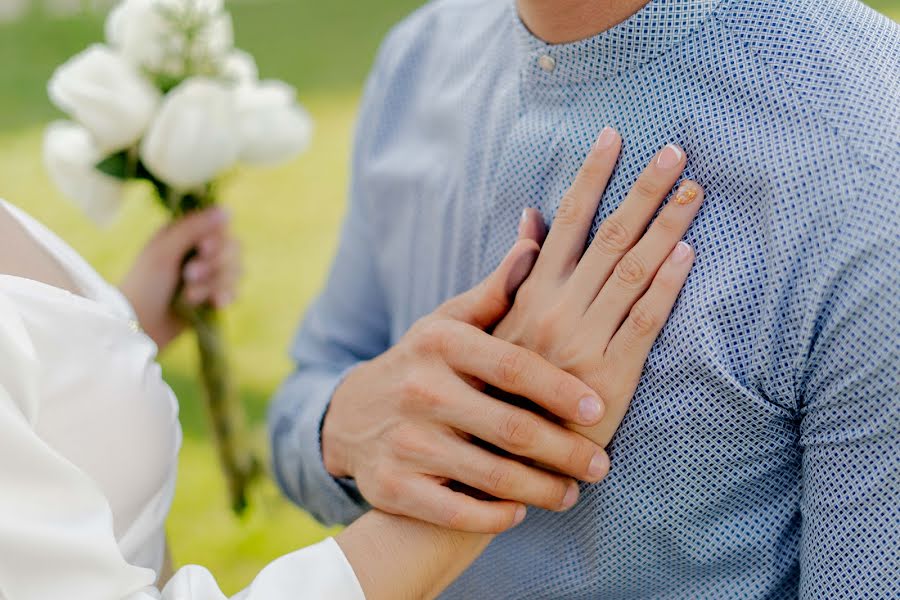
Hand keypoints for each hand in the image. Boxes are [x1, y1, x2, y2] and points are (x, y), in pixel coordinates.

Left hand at [120, 207, 240, 349]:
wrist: (139, 324)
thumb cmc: (144, 283)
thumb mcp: (164, 251)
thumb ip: (193, 228)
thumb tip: (227, 210)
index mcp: (185, 234)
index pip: (221, 227)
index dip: (217, 239)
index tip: (203, 248)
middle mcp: (200, 251)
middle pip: (233, 249)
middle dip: (215, 265)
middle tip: (189, 275)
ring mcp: (209, 275)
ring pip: (236, 271)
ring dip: (214, 284)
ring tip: (189, 296)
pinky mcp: (213, 296)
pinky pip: (235, 291)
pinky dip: (224, 297)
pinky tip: (213, 304)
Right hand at [322, 239, 610, 532]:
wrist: (351, 416)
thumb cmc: (422, 364)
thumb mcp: (449, 322)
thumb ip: (497, 290)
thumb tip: (536, 237)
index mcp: (441, 344)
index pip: (514, 366)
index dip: (560, 390)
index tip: (599, 409)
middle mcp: (420, 390)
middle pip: (511, 428)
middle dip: (565, 451)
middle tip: (600, 464)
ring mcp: (404, 442)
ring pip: (491, 476)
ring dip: (541, 491)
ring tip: (573, 494)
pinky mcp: (390, 488)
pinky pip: (456, 512)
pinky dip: (494, 517)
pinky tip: (520, 512)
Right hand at [494, 128, 703, 446]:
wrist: (496, 457)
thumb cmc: (494, 386)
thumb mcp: (491, 325)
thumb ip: (513, 272)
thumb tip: (532, 218)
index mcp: (531, 295)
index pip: (567, 222)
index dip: (593, 177)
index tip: (614, 138)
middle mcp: (557, 311)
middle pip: (609, 239)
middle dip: (644, 191)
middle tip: (675, 152)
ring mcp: (585, 342)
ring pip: (633, 272)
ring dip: (666, 226)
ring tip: (693, 190)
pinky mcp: (611, 378)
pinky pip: (645, 323)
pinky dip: (667, 285)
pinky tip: (686, 253)